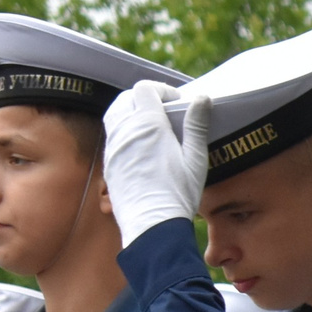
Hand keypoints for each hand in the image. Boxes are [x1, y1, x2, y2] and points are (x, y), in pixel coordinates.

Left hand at [99, 82, 210, 246]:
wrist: (151, 223)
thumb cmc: (179, 193)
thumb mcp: (196, 159)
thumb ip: (197, 126)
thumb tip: (202, 100)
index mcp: (149, 125)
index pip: (145, 89)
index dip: (161, 90)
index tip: (176, 101)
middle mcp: (126, 130)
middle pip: (127, 97)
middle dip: (145, 98)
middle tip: (164, 111)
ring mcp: (114, 145)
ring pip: (115, 113)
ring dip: (131, 111)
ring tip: (150, 125)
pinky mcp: (109, 160)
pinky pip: (113, 134)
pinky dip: (125, 130)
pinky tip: (141, 146)